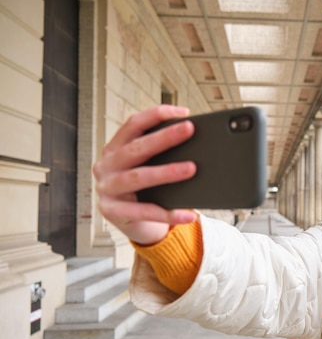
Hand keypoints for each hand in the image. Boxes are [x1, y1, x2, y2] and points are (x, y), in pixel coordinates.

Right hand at [92, 105, 197, 244]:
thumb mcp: (149, 168)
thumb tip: (197, 144)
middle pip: (136, 148)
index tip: (184, 113)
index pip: (134, 124)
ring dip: (166, 172)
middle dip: (164, 137)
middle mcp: (106, 166)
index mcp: (115, 149)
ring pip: (138, 177)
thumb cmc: (146, 190)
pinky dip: (168, 213)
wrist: (134, 225)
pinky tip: (188, 214)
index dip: (157, 115)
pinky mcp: (111, 212)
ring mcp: (107, 189)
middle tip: (189, 129)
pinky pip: (144, 212)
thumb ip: (161, 155)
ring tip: (191, 168)